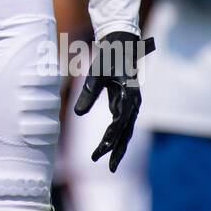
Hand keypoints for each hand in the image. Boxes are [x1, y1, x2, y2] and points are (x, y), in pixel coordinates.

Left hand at [73, 31, 155, 172]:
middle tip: (108, 167)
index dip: (110, 138)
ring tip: (109, 163)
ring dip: (118, 146)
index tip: (101, 150)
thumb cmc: (108, 57)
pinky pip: (123, 124)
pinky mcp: (127, 103)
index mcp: (129, 95)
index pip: (120, 122)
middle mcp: (134, 102)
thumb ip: (88, 93)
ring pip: (126, 130)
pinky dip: (117, 136)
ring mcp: (132, 104)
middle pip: (126, 131)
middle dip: (117, 149)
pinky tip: (109, 146)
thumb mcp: (96, 73)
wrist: (121, 43)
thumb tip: (77, 113)